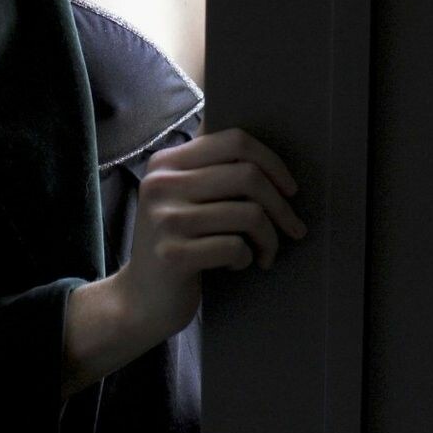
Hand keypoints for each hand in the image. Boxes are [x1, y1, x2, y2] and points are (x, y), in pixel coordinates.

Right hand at [117, 126, 307, 341]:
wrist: (139, 300)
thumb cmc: (176, 243)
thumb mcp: (180, 196)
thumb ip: (207, 165)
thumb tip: (255, 132)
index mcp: (166, 162)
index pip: (234, 140)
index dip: (272, 161)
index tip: (289, 189)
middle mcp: (162, 184)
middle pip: (248, 175)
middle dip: (281, 205)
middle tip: (293, 227)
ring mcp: (165, 219)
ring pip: (249, 214)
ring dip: (269, 238)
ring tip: (265, 252)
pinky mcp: (173, 255)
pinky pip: (236, 248)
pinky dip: (246, 258)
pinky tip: (236, 265)